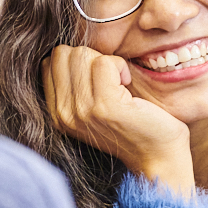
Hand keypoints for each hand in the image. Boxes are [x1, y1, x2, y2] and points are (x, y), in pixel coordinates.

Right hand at [42, 45, 195, 193]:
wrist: (158, 157)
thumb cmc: (133, 127)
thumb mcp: (93, 108)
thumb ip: (76, 85)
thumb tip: (73, 50)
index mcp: (57, 113)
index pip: (49, 62)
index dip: (78, 61)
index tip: (99, 79)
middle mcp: (64, 114)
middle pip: (63, 54)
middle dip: (90, 57)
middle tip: (110, 79)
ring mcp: (82, 110)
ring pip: (81, 55)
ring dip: (107, 62)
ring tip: (120, 84)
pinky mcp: (105, 106)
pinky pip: (104, 63)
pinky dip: (120, 66)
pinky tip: (129, 85)